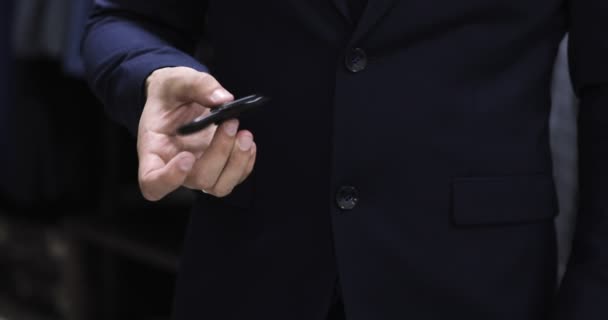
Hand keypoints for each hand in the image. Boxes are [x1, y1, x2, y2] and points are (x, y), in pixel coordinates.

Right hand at [137, 67, 256, 200]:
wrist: (179, 97)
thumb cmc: (171, 92)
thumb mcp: (177, 79)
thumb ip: (197, 85)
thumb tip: (224, 99)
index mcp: (154, 150)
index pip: (153, 182)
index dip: (169, 179)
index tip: (186, 157)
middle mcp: (175, 167)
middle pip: (199, 179)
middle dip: (220, 153)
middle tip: (231, 122)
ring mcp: (197, 171)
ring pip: (219, 186)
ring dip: (237, 162)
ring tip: (244, 134)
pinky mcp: (217, 168)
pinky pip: (234, 177)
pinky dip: (245, 162)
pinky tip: (247, 141)